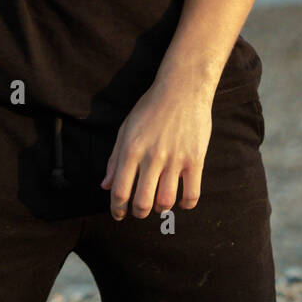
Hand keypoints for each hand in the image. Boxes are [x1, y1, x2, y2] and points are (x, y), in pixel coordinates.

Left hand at [100, 78, 212, 219]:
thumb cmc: (151, 107)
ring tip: (159, 202)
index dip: (117, 209)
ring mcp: (175, 159)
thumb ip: (114, 158)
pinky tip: (181, 200)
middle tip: (140, 210)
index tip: (119, 214)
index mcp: (131, 149)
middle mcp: (152, 156)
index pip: (119, 191)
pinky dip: (185, 204)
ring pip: (165, 202)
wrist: (182, 87)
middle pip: (142, 203)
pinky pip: (192, 194)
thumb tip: (105, 186)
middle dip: (138, 213)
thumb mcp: (126, 128)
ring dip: (160, 209)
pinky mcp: (196, 159)